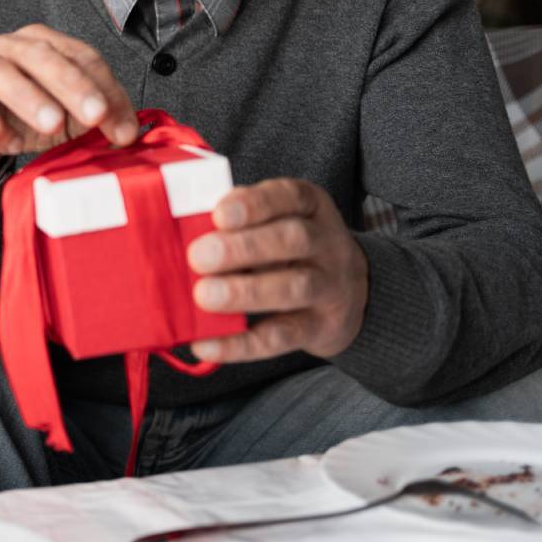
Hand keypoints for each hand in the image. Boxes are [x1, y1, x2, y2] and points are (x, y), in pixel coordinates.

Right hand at [0, 24, 137, 186]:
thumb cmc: (24, 117)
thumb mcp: (70, 115)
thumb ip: (101, 117)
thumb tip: (129, 133)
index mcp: (43, 43)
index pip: (80, 57)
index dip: (105, 89)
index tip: (123, 128)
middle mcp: (7, 48)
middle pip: (41, 55)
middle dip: (72, 85)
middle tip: (95, 115)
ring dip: (28, 97)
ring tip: (52, 125)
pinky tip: (11, 144)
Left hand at [187, 178, 368, 361]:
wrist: (353, 296)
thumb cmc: (291, 249)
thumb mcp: (277, 221)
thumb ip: (240, 218)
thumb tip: (188, 224)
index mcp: (311, 207)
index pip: (291, 196)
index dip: (255, 204)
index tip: (219, 214)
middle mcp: (328, 244)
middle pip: (293, 240)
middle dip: (244, 247)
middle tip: (199, 256)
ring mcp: (331, 288)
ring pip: (294, 288)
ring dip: (245, 292)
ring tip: (204, 295)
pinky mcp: (322, 329)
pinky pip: (282, 337)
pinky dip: (240, 344)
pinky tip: (204, 344)